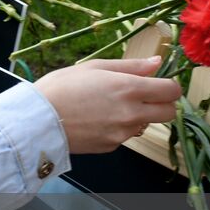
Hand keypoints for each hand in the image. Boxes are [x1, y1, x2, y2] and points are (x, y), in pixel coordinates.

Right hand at [34, 56, 179, 153]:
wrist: (37, 121)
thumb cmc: (61, 87)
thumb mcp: (95, 67)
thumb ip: (131, 66)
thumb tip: (157, 62)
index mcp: (129, 88)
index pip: (171, 91)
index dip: (170, 85)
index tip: (160, 82)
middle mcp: (131, 113)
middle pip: (168, 112)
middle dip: (162, 103)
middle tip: (143, 95)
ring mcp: (123, 133)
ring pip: (147, 124)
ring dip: (139, 115)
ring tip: (111, 106)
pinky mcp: (112, 146)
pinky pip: (126, 135)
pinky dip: (120, 127)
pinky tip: (98, 119)